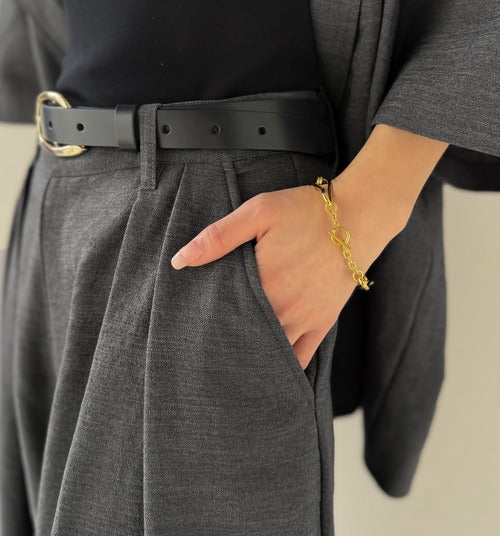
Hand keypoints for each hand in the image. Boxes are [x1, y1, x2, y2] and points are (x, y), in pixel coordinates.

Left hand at [170, 182, 400, 369]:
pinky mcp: (322, 323)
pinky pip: (300, 357)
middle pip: (244, 339)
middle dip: (223, 346)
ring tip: (228, 367)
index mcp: (262, 284)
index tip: (190, 331)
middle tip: (203, 353)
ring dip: (249, 359)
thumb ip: (218, 237)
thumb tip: (180, 260)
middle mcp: (282, 309)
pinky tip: (267, 374)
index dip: (205, 325)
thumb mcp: (258, 212)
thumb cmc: (305, 212)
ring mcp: (304, 320)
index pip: (223, 316)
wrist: (357, 218)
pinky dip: (282, 368)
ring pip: (269, 353)